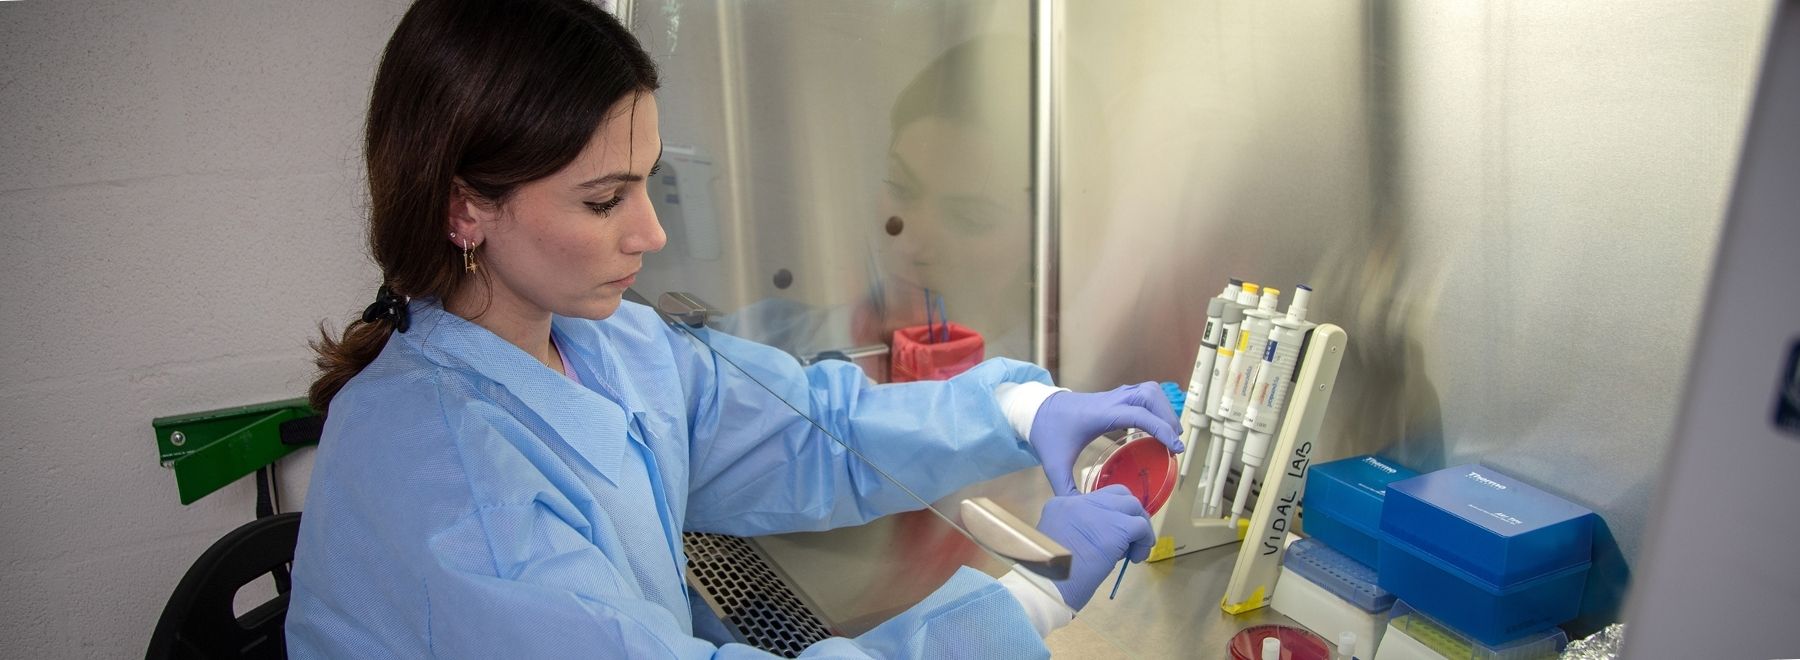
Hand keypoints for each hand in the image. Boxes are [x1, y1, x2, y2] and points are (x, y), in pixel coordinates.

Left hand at [1029, 382, 1182, 495]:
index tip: (1175, 447)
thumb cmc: (1047, 433)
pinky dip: (1155, 405)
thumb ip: (1066, 489)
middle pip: (1149, 395)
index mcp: (1100, 415)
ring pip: (1148, 390)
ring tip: (1170, 432)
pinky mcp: (1113, 397)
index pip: (1139, 414)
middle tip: (1174, 442)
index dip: (1161, 428)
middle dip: (1168, 416)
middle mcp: (1110, 401)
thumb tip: (1081, 511)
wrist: (1036, 410)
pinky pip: (1142, 393)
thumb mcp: (1054, 464)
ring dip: (1164, 407)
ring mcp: (1112, 396)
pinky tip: (1156, 424)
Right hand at [1034, 485, 1156, 609]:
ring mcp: (1098, 512)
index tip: (1109, 540)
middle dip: (1128, 515)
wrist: (1045, 587)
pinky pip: (1141, 527)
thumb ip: (1077, 535)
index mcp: (1061, 506)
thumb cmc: (1047, 577)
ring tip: (1135, 551)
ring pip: (1132, 505)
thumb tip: (1104, 542)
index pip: (1095, 500)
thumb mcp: (1056, 545)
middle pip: (1117, 495)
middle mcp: (1079, 502)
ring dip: (1139, 527)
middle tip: (1128, 540)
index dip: (1108, 518)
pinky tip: (1136, 558)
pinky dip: (1144, 541)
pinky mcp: (1116, 527)